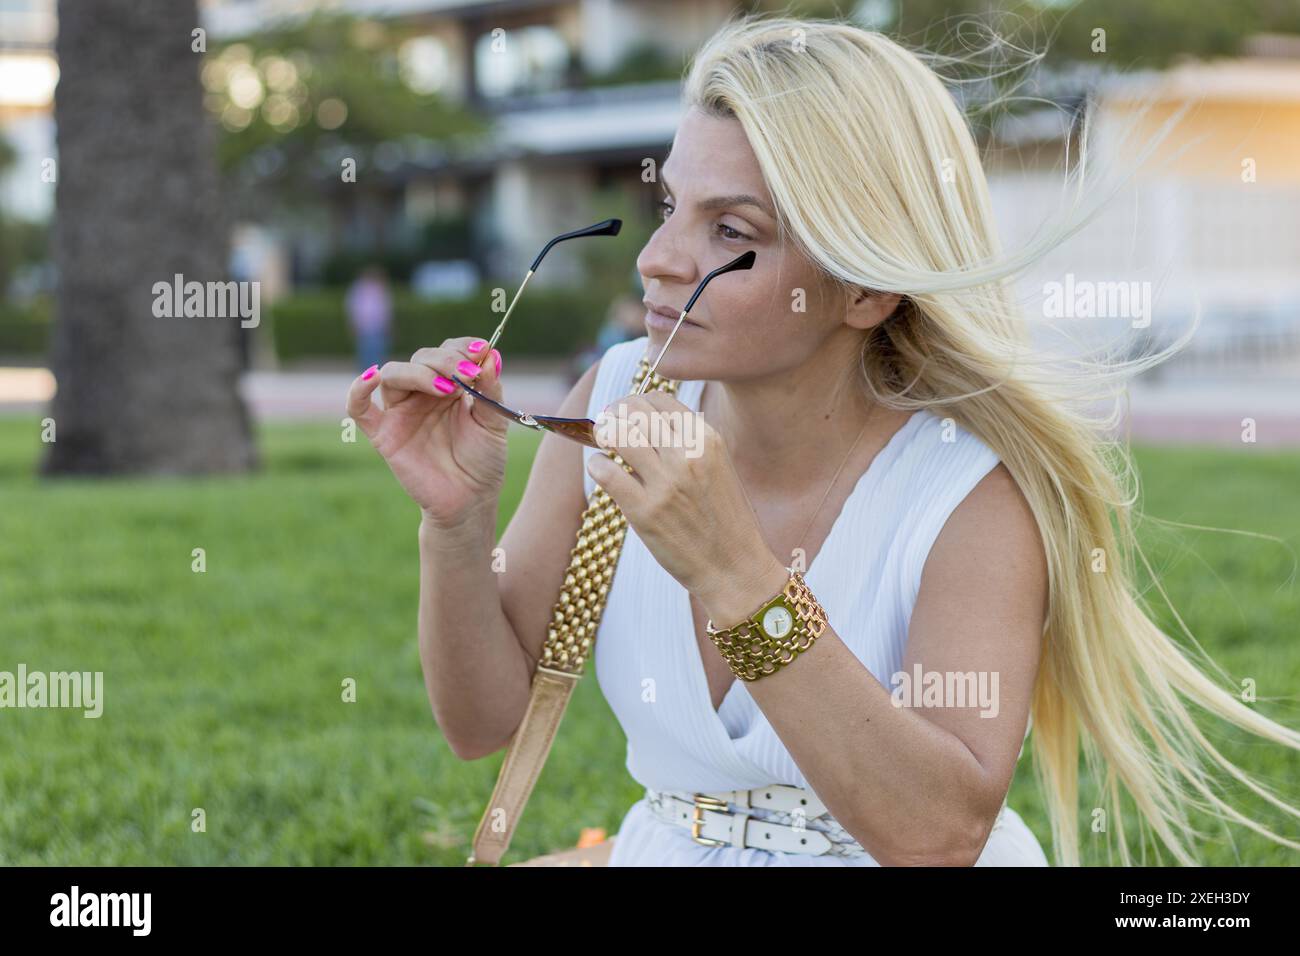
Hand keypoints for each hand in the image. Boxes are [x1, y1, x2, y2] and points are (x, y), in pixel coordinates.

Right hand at [346, 338, 506, 525]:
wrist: (470, 501)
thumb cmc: (483, 461)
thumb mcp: (493, 423)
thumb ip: (491, 389)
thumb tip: (492, 354)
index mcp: (450, 385)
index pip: (448, 350)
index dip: (462, 347)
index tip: (482, 351)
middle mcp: (422, 393)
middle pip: (421, 358)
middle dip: (445, 361)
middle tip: (467, 374)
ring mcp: (401, 412)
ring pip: (393, 374)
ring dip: (418, 373)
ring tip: (446, 388)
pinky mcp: (383, 434)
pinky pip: (358, 408)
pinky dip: (358, 389)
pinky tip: (371, 377)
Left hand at [584, 391, 782, 617]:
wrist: (734, 568)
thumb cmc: (726, 520)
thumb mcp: (720, 467)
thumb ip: (690, 442)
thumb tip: (650, 422)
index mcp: (707, 441)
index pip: (660, 399)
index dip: (637, 401)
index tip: (628, 412)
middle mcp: (687, 456)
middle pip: (634, 410)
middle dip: (615, 411)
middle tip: (609, 424)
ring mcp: (665, 484)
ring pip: (617, 434)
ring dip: (603, 433)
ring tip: (603, 443)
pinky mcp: (644, 512)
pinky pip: (606, 472)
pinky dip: (597, 465)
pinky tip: (601, 469)